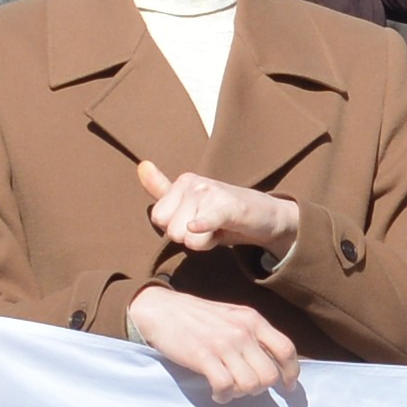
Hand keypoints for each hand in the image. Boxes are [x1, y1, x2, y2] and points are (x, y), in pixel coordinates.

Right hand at [123, 285, 301, 402]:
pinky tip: (216, 393)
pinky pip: (225, 387)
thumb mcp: (233, 316)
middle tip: (245, 387)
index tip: (287, 387)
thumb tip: (273, 363)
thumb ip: (253, 334)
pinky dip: (223, 396)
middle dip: (260, 388)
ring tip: (228, 389)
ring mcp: (224, 344)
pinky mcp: (203, 356)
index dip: (292, 373)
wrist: (162, 309)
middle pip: (270, 375)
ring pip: (250, 384)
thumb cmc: (198, 317)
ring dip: (240, 394)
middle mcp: (242, 331)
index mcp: (253, 320)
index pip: (286, 349)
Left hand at [133, 156, 302, 261]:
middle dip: (190, 239)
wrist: (265, 216)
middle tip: (209, 229)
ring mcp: (211, 193)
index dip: (177, 230)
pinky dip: (202, 227)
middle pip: (171, 231)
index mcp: (183, 182)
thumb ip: (163, 189)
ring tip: (220, 230)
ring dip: (205, 242)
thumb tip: (141, 165)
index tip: (195, 223)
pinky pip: (206, 220)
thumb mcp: (190, 202)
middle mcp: (194, 183)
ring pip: (187, 236)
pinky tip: (198, 227)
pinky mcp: (229, 206)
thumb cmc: (223, 212)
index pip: (159, 219)